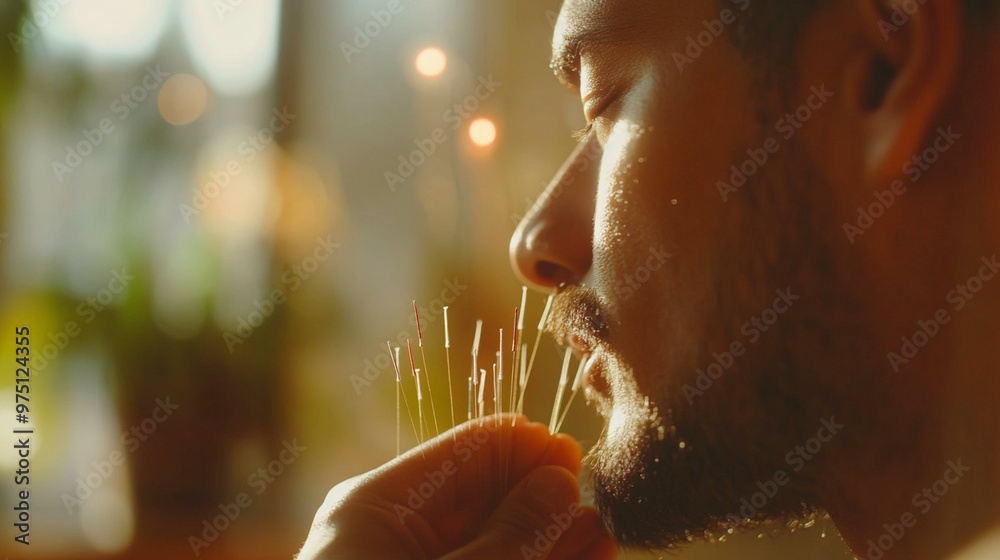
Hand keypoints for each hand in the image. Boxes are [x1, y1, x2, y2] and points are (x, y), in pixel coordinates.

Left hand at [296, 415, 616, 558]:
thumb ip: (511, 534)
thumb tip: (560, 480)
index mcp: (376, 506)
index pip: (469, 451)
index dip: (528, 450)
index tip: (576, 462)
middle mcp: (393, 533)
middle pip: (487, 496)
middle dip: (544, 499)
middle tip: (596, 508)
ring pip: (495, 539)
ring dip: (548, 538)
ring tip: (601, 539)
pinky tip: (581, 559)